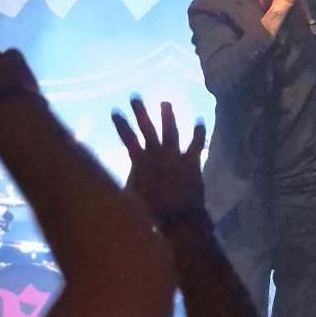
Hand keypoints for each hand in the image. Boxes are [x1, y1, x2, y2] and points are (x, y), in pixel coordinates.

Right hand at [110, 98, 206, 220]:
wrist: (178, 219)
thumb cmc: (151, 212)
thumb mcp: (131, 197)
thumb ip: (126, 182)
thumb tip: (115, 176)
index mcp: (140, 162)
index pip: (128, 139)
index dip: (121, 124)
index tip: (115, 110)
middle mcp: (157, 154)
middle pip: (147, 129)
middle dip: (140, 112)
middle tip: (135, 96)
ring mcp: (175, 156)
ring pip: (170, 131)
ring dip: (167, 116)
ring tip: (165, 103)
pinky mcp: (191, 162)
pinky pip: (196, 144)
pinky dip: (199, 132)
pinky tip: (200, 120)